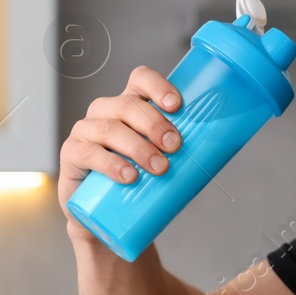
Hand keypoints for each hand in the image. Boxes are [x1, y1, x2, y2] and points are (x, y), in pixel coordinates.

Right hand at [58, 66, 183, 241]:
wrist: (104, 215)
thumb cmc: (138, 181)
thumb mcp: (160, 159)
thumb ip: (181, 150)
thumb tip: (223, 146)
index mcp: (129, 104)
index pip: (140, 79)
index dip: (158, 86)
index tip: (178, 105)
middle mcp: (105, 111)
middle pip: (128, 105)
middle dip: (155, 124)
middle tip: (175, 147)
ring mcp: (85, 131)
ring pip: (110, 129)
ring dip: (138, 147)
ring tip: (159, 168)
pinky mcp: (72, 154)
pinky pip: (89, 153)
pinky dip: (111, 164)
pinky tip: (129, 176)